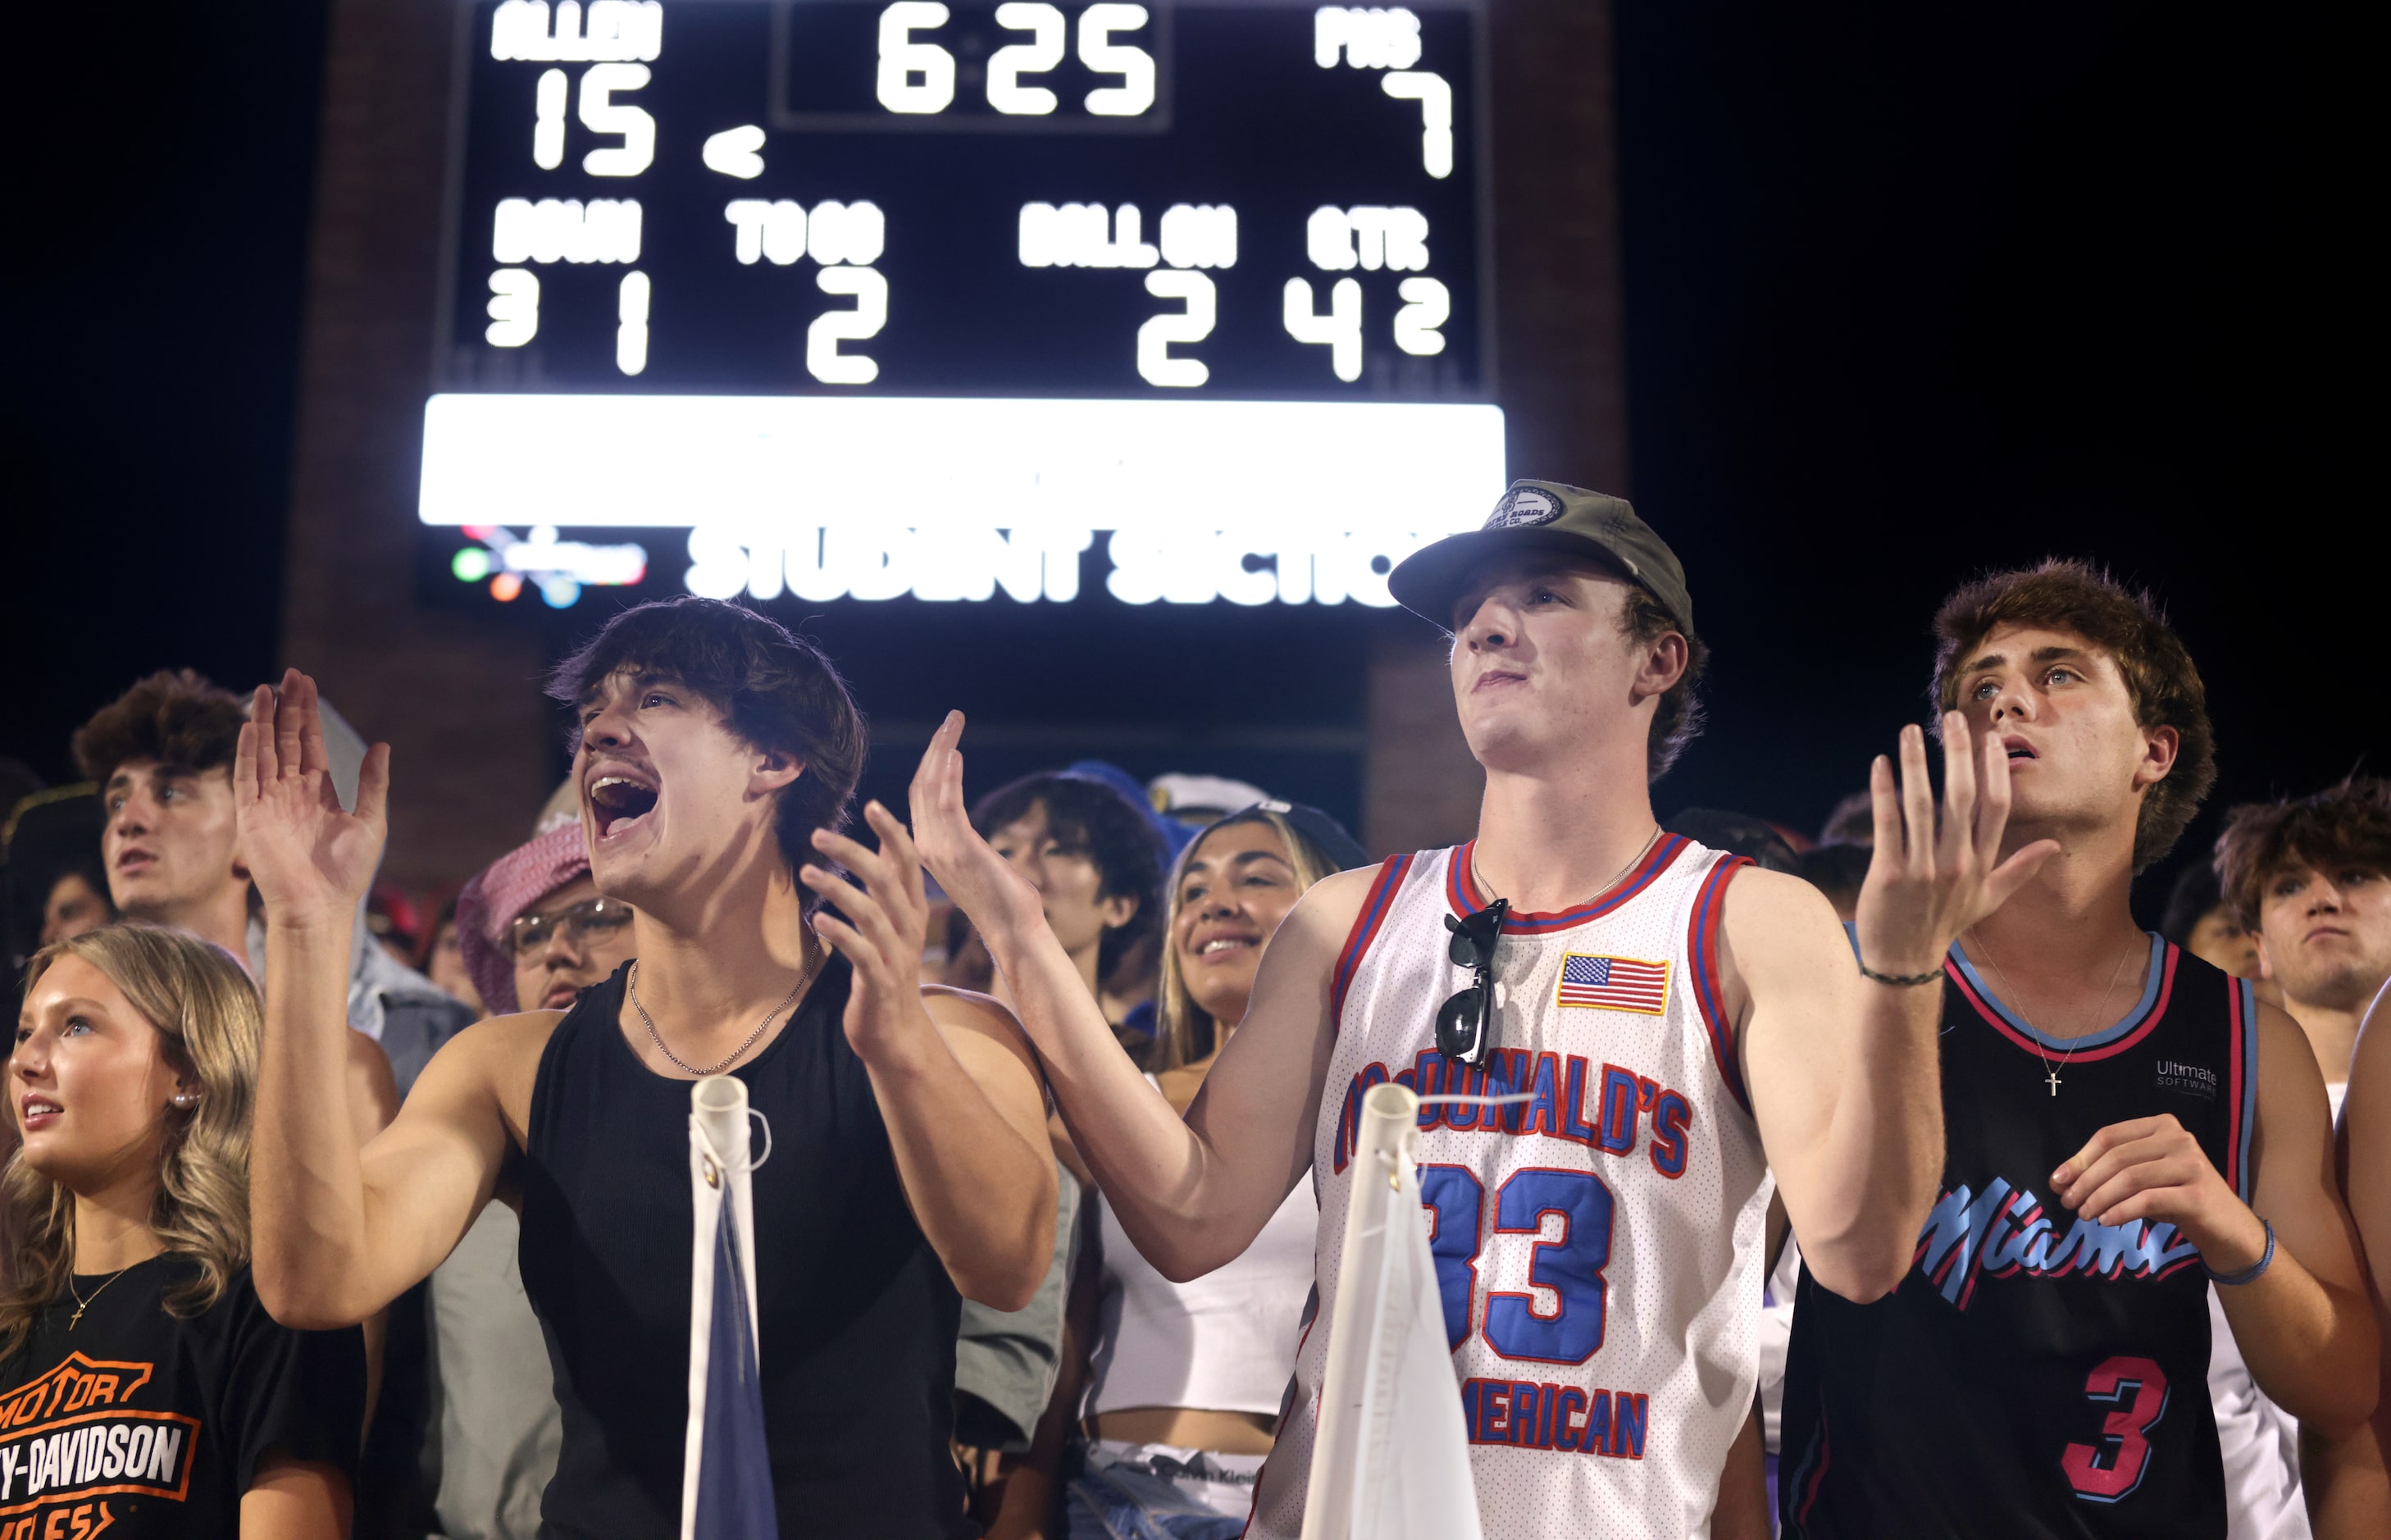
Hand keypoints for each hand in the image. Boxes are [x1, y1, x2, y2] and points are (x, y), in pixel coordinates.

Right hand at [234, 669, 390, 929]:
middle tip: (289, 676)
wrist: (320, 906)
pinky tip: (251, 727)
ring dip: (263, 722)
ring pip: (265, 752)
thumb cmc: (346, 872)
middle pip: (286, 741)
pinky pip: (247, 777)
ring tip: (264, 690)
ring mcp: (269, 802)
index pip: (310, 744)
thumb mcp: (370, 821)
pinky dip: (248, 752)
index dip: (307, 715)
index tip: (305, 685)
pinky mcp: (252, 817)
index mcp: (319, 792)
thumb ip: (373, 783)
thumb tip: (382, 745)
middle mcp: (291, 793)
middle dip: (287, 708)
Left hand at [805, 802, 940, 1062]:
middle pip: (887, 881)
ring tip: (806, 872)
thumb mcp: (893, 925)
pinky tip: (817, 921)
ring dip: (838, 889)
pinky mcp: (880, 981)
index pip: (909, 863)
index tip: (873, 805)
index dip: (893, 833)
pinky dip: (840, 933)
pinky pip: (861, 952)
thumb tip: (886, 844)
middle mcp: (909, 928)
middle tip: (818, 834)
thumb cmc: (887, 971)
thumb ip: (890, 887)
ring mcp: (896, 956)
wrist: (895, 1033)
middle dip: (854, 853)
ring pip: (871, 912)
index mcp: (913, 910)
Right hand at [907, 712, 1045, 944]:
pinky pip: (947, 803)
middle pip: (921, 785)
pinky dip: (949, 775)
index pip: (921, 797)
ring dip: (942, 750)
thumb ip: (963, 844)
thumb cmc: (1003, 900)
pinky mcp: (958, 849)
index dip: (930, 764)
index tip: (944, 740)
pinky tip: (956, 752)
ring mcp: (939, 848)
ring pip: (930, 788)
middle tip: (951, 719)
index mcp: (929, 848)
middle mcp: (927, 846)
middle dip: (935, 748)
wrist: (1013, 929)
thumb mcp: (976, 864)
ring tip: (954, 722)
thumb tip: (966, 834)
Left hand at [1852, 713, 2059, 975]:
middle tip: (1953, 718)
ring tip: (1911, 730)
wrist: (1905, 961)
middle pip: (1962, 796)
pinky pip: (1888, 822)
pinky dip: (1884, 790)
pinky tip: (1881, 762)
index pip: (1996, 807)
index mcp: (1981, 863)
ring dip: (1916, 763)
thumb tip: (2054, 846)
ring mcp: (1923, 868)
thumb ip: (2019, 869)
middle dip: (1959, 753)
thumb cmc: (1945, 924)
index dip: (1995, 770)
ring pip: (1923, 804)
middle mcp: (1957, 863)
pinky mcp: (1889, 872)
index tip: (1991, 739)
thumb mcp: (1989, 899)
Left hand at [2051, 1113, 2268, 1270]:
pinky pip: (2148, 1200)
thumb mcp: (2138, 1180)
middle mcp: (2179, 1138)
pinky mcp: (2197, 1194)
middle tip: (2068, 1203)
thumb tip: (2058, 1181)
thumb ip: (2104, 1174)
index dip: (2080, 1159)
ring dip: (2099, 1198)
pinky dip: (2121, 1210)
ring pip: (2130, 1178)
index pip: (2110, 1137)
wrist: (2225, 1226)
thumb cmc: (2176, 1198)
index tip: (2058, 1181)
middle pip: (2117, 1157)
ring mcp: (2191, 1164)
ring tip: (2084, 1215)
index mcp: (2162, 1125)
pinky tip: (2107, 1220)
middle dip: (2086, 1181)